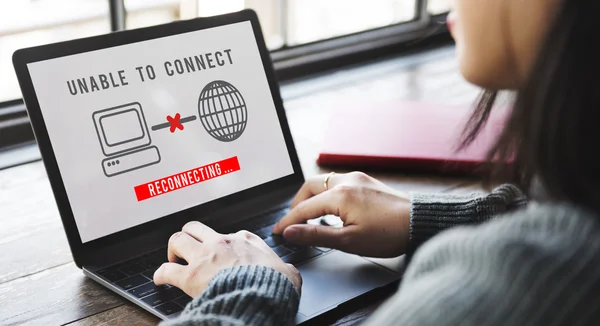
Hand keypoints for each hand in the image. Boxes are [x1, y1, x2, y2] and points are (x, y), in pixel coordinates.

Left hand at [154, 221, 301, 297]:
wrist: (262, 295)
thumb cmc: (275, 284)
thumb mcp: (288, 272)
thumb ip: (285, 268)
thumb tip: (289, 273)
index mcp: (245, 240)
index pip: (229, 234)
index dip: (223, 244)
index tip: (222, 253)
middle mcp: (222, 243)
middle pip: (195, 228)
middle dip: (189, 236)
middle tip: (188, 248)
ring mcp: (204, 257)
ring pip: (178, 239)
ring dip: (173, 249)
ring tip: (173, 259)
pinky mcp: (191, 276)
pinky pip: (166, 270)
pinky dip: (160, 274)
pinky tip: (160, 279)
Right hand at [272, 172, 410, 257]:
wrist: (420, 222)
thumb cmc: (389, 233)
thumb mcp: (348, 241)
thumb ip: (316, 235)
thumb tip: (291, 232)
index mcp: (339, 195)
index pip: (303, 208)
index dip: (288, 221)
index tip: (278, 232)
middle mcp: (346, 181)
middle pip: (309, 187)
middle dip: (297, 204)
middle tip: (293, 222)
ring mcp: (357, 178)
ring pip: (323, 182)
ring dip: (312, 197)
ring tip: (310, 217)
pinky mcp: (366, 181)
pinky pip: (338, 182)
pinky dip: (327, 194)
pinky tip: (331, 209)